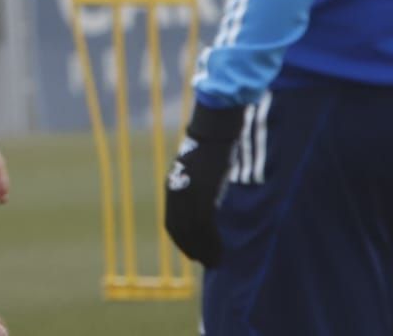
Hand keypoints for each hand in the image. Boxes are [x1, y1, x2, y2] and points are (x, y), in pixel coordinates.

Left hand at [164, 102, 241, 266]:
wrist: (214, 129)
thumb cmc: (210, 146)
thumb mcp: (197, 169)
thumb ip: (196, 186)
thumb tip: (206, 202)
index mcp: (173, 187)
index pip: (172, 223)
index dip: (182, 241)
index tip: (192, 253)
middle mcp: (177, 193)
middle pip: (181, 231)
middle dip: (193, 249)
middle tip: (207, 262)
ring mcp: (189, 194)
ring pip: (194, 232)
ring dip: (205, 251)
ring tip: (216, 262)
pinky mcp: (203, 193)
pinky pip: (205, 226)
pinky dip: (212, 243)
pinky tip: (220, 251)